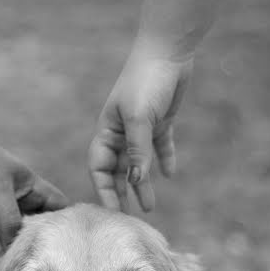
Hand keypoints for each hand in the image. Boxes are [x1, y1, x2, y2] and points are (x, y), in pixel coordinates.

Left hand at [0, 136, 67, 255]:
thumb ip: (9, 218)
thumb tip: (17, 247)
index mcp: (32, 189)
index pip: (58, 208)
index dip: (66, 225)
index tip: (71, 247)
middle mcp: (19, 204)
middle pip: (35, 230)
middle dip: (38, 248)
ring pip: (11, 241)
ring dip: (13, 257)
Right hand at [88, 49, 192, 211]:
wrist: (168, 51)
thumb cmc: (147, 81)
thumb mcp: (140, 118)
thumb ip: (137, 151)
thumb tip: (135, 181)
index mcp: (107, 130)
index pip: (99, 167)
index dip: (104, 190)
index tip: (112, 212)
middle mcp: (121, 132)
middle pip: (117, 170)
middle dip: (121, 193)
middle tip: (128, 218)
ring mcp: (141, 127)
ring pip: (139, 163)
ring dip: (142, 184)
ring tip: (149, 207)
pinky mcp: (160, 121)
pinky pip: (160, 147)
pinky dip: (164, 160)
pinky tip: (170, 175)